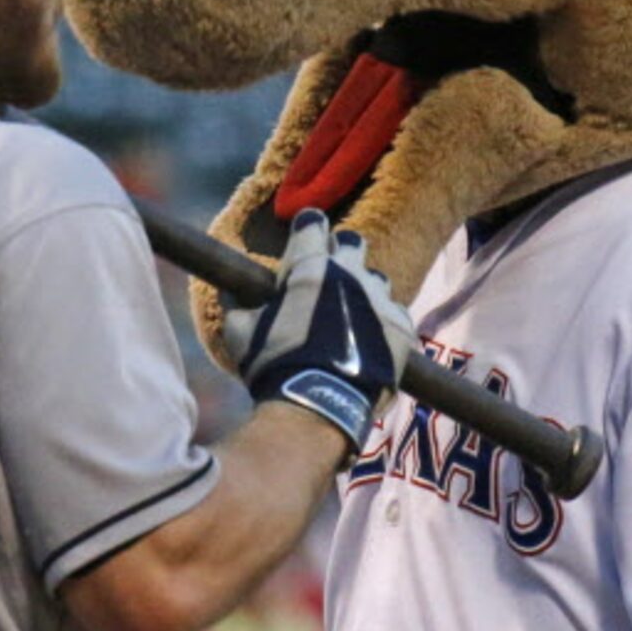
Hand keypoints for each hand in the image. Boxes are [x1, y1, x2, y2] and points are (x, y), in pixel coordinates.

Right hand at [222, 210, 417, 447]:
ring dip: (363, 288)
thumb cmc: (274, 366)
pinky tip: (370, 339)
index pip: (312, 223)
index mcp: (311, 266)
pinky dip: (382, 322)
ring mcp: (382, 301)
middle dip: (340, 251)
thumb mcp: (240, 333)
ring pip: (377, 279)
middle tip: (327, 273)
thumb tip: (229, 292)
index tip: (303, 235)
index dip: (306, 228)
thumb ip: (238, 305)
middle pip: (352, 243)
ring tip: (350, 312)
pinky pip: (395, 314)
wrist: (320, 407)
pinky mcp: (402, 330)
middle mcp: (352, 274)